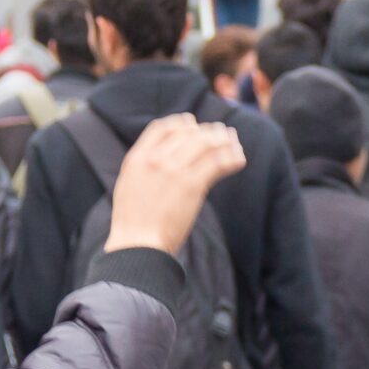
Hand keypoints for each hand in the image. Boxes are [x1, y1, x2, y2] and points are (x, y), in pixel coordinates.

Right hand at [104, 115, 246, 256]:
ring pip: (206, 144)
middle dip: (208, 132)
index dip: (181, 123)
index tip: (193, 125)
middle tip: (222, 134)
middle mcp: (156, 159)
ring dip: (224, 141)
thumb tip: (158, 162)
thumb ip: (144, 169)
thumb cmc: (133, 224)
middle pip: (188, 133)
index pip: (162, 128)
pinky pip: (218, 162)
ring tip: (234, 143)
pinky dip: (231, 157)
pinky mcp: (192, 184)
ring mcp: (174, 170)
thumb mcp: (128, 187)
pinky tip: (239, 159)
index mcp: (138, 158)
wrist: (137, 245)